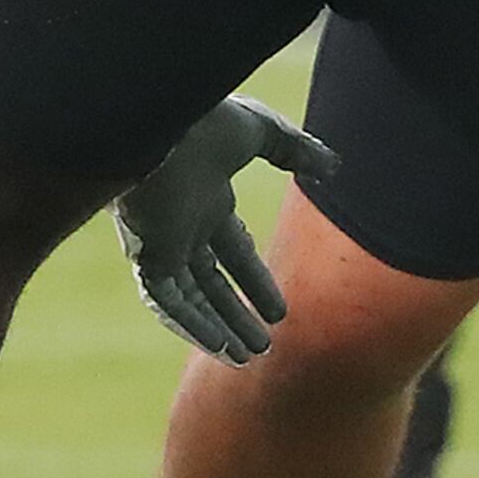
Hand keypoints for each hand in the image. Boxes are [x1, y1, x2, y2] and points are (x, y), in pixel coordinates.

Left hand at [111, 94, 339, 363]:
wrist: (154, 119)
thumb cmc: (202, 119)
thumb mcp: (261, 132)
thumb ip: (296, 150)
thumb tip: (332, 167)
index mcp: (205, 197)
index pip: (233, 250)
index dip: (256, 281)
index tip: (280, 312)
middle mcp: (181, 224)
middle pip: (210, 282)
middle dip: (235, 314)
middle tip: (263, 347)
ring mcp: (161, 240)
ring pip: (189, 298)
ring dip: (216, 328)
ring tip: (247, 358)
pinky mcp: (146, 252)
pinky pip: (165, 299)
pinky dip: (190, 323)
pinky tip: (218, 346)